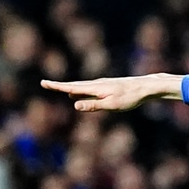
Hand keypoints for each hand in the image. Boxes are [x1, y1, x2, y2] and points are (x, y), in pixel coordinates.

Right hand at [40, 74, 182, 112]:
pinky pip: (89, 88)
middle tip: (45, 83)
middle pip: (74, 85)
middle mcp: (96, 84)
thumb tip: (74, 105)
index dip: (57, 86)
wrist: (145, 87)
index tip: (44, 83)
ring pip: (82, 86)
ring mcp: (102, 84)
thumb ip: (93, 105)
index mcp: (95, 88)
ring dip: (69, 87)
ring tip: (59, 89)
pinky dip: (80, 89)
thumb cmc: (130, 98)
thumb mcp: (111, 105)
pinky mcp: (107, 86)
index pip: (71, 87)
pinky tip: (80, 92)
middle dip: (59, 85)